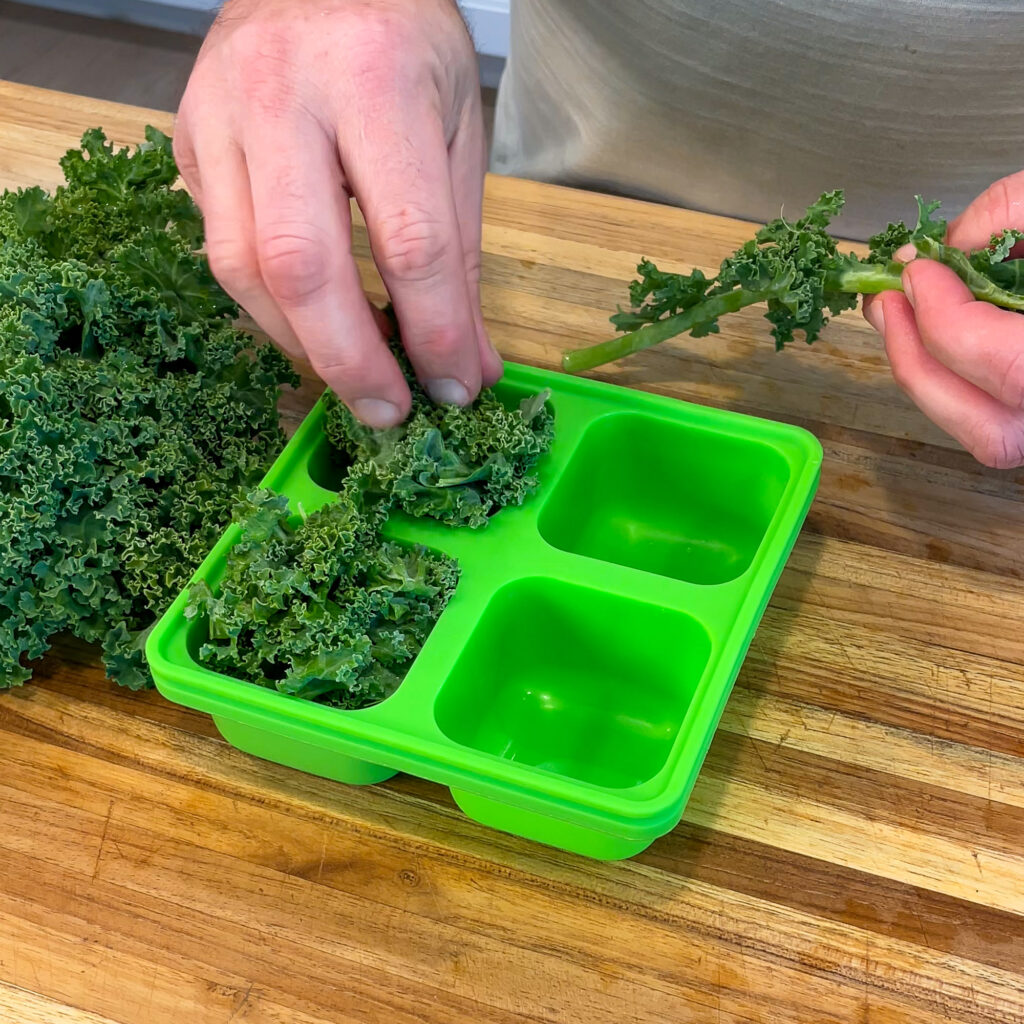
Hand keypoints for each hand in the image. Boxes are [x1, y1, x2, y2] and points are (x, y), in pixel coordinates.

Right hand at [174, 0, 502, 428]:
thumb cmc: (402, 46)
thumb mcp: (455, 137)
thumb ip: (460, 257)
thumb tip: (469, 366)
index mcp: (377, 81)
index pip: (410, 239)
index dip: (435, 331)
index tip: (453, 389)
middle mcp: (284, 94)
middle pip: (302, 265)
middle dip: (350, 361)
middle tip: (389, 413)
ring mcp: (219, 115)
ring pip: (242, 268)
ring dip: (301, 345)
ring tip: (353, 379)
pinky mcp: (186, 140)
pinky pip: (220, 251)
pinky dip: (269, 310)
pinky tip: (311, 328)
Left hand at [863, 172, 1023, 467]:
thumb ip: (1014, 210)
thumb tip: (949, 248)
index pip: (1007, 366)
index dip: (946, 319)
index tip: (918, 268)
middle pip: (989, 428)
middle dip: (920, 361)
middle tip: (889, 299)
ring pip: (990, 438)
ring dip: (929, 377)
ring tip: (899, 314)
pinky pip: (999, 420)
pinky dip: (957, 381)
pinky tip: (937, 333)